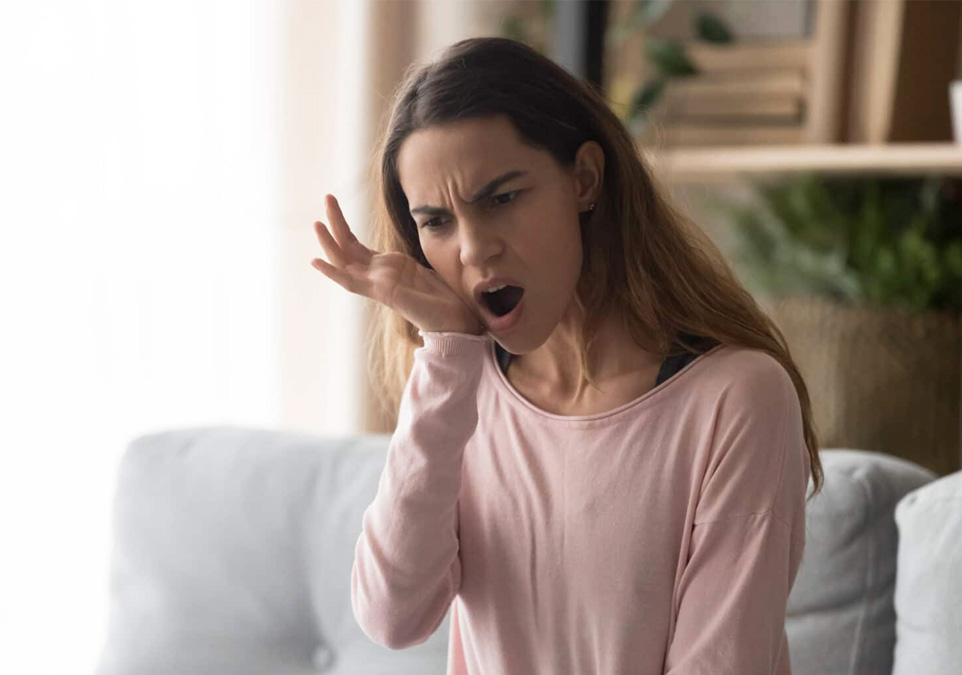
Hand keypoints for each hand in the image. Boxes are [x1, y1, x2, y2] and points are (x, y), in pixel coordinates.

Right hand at [310, 194, 485, 335]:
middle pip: (347, 246)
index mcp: (386, 267)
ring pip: (344, 261)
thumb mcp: (423, 269)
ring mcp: (377, 283)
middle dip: (336, 222)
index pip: (356, 245)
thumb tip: (418, 250)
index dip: (343, 227)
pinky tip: (315, 261)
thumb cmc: (442, 297)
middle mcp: (377, 274)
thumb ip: (410, 262)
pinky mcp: (381, 292)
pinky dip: (332, 272)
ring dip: (329, 242)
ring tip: (316, 223)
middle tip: (327, 196)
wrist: (455, 318)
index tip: (332, 207)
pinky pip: (351, 282)